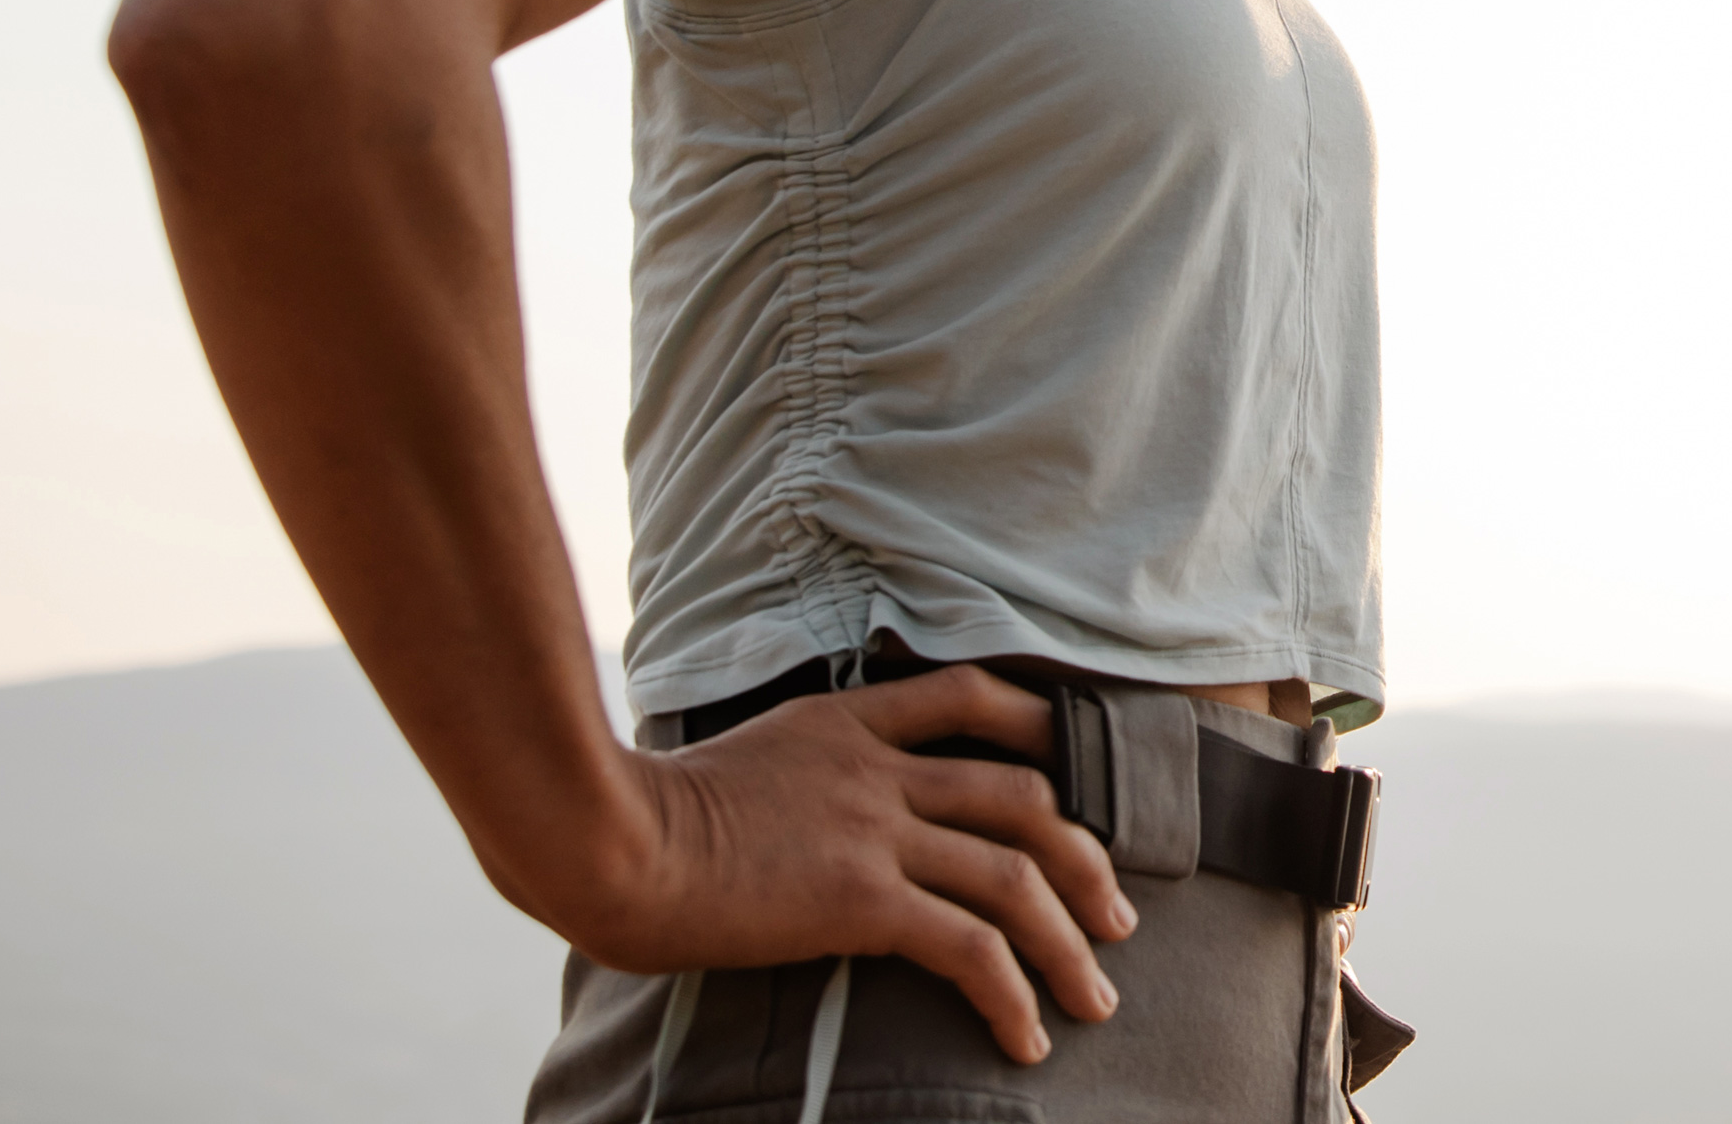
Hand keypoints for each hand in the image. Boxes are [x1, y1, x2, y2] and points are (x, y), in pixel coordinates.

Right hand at [568, 665, 1136, 1064]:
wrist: (616, 842)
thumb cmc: (653, 816)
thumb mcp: (740, 759)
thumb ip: (799, 771)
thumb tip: (815, 812)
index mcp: (845, 721)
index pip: (967, 694)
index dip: (1039, 725)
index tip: (1078, 773)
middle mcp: (875, 766)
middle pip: (1021, 792)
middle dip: (1085, 856)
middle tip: (1115, 914)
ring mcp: (873, 829)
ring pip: (1013, 874)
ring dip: (1070, 940)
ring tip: (1098, 996)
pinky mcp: (860, 897)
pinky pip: (968, 946)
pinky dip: (1013, 994)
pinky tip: (1027, 1037)